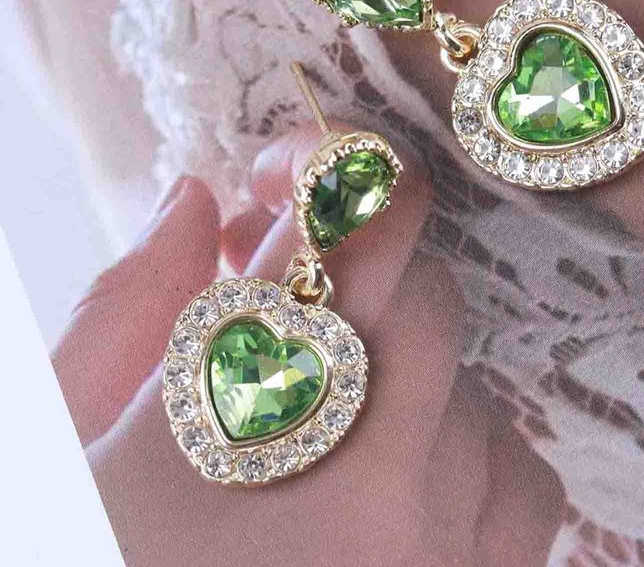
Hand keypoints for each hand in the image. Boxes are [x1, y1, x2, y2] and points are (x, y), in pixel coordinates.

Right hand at [53, 124, 563, 565]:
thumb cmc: (92, 549)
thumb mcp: (64, 429)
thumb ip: (130, 302)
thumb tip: (197, 200)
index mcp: (235, 412)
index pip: (346, 222)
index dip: (337, 169)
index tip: (299, 174)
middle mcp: (360, 475)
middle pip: (423, 292)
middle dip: (365, 272)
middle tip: (306, 299)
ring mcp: (432, 549)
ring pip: (476, 382)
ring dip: (410, 367)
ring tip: (337, 408)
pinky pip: (524, 482)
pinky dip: (476, 454)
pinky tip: (407, 477)